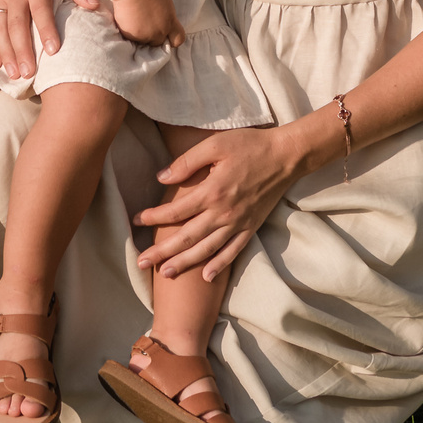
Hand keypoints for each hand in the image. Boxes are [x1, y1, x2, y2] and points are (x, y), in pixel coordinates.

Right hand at [107, 0, 184, 47]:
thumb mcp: (166, 2)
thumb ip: (168, 16)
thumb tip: (166, 23)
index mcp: (170, 22)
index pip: (178, 39)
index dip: (172, 39)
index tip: (167, 36)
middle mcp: (159, 32)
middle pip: (158, 42)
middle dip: (153, 37)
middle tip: (145, 25)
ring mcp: (145, 35)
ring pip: (144, 41)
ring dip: (140, 35)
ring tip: (135, 20)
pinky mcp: (131, 36)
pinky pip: (132, 39)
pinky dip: (130, 32)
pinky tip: (128, 21)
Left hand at [132, 126, 305, 281]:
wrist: (286, 156)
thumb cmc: (249, 145)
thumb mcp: (215, 144)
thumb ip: (187, 162)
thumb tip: (161, 178)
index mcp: (212, 191)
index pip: (176, 211)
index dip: (153, 217)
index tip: (136, 220)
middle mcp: (224, 212)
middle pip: (187, 237)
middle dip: (162, 251)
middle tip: (140, 262)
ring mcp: (239, 223)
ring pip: (207, 249)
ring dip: (184, 263)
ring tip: (165, 273)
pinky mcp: (251, 228)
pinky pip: (233, 252)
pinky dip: (219, 266)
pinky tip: (206, 278)